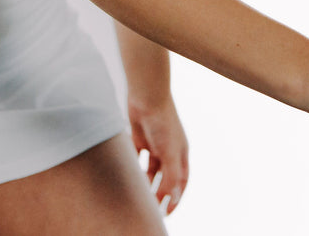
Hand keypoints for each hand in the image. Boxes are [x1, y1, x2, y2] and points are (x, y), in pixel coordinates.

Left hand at [128, 94, 188, 214]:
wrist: (147, 95)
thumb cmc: (163, 121)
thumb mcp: (169, 152)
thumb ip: (171, 176)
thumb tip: (172, 198)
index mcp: (180, 154)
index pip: (180, 181)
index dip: (175, 197)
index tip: (166, 212)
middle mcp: (168, 150)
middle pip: (165, 177)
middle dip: (160, 193)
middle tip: (151, 209)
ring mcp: (154, 144)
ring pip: (151, 169)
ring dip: (146, 182)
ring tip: (139, 195)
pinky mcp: (139, 137)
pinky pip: (137, 157)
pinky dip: (134, 166)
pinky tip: (128, 176)